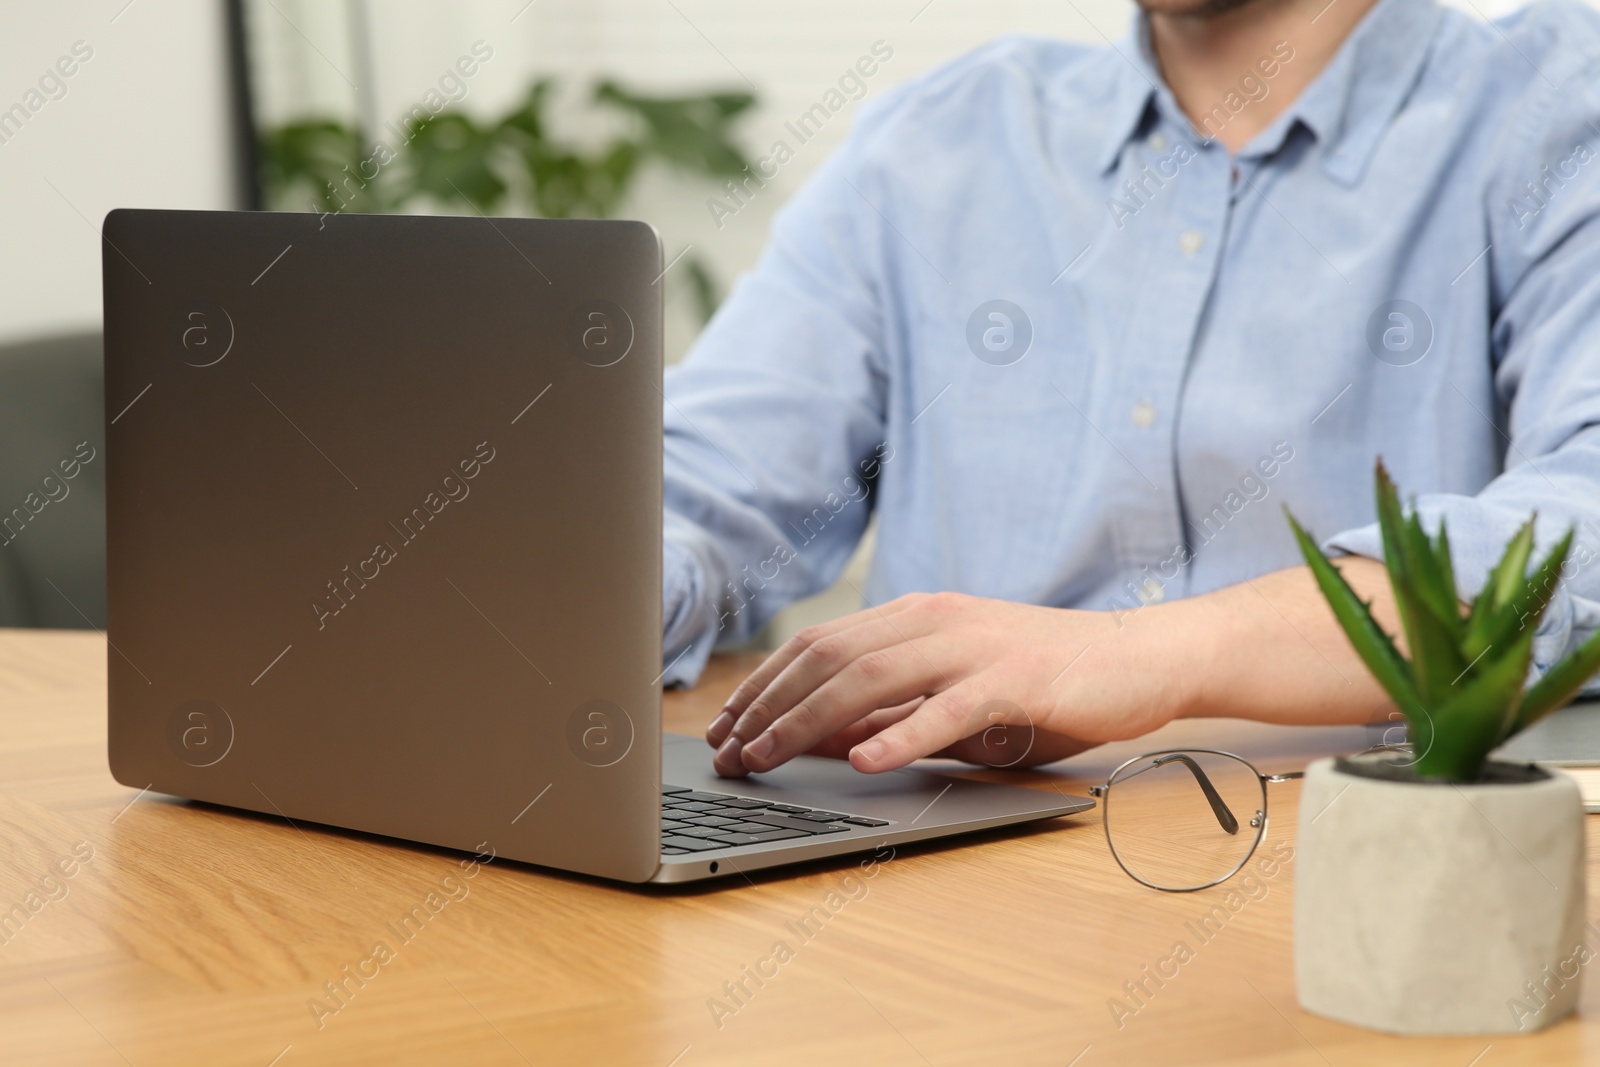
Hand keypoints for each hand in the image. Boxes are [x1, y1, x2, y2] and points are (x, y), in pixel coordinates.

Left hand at [703, 591, 1206, 775]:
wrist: (1144, 656)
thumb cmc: (1050, 680)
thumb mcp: (959, 692)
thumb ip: (897, 709)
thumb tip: (826, 738)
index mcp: (918, 615)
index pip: (818, 644)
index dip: (762, 684)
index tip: (725, 724)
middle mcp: (935, 620)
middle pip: (828, 657)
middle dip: (766, 706)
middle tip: (728, 751)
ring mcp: (975, 646)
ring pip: (870, 677)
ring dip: (808, 721)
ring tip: (768, 757)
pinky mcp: (1016, 680)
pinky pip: (948, 708)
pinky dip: (901, 734)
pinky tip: (865, 762)